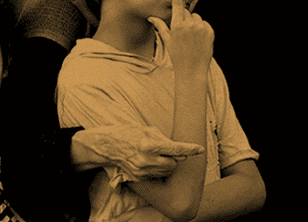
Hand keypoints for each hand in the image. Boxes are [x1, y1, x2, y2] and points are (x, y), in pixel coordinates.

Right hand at [75, 124, 202, 180]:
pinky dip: (156, 169)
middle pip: (173, 164)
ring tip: (155, 155)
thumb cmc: (128, 133)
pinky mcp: (139, 177)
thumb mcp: (147, 130)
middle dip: (174, 158)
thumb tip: (180, 152)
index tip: (199, 149)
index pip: (175, 149)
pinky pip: (156, 175)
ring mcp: (142, 170)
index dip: (189, 149)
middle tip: (166, 151)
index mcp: (149, 144)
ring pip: (166, 171)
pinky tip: (147, 161)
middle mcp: (147, 159)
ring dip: (166, 164)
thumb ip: (165, 140)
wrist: (108, 145)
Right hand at [150, 0, 213, 70]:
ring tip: (190, 37)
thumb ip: (160, 26)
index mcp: (178, 26)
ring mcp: (201, 28)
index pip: (178, 6)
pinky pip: (205, 24)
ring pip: (196, 18)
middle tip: (182, 31)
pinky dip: (202, 28)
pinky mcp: (210, 32)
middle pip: (186, 12)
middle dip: (183, 18)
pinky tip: (198, 39)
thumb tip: (151, 17)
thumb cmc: (177, 56)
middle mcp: (190, 25)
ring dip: (193, 23)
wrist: (192, 70)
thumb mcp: (167, 40)